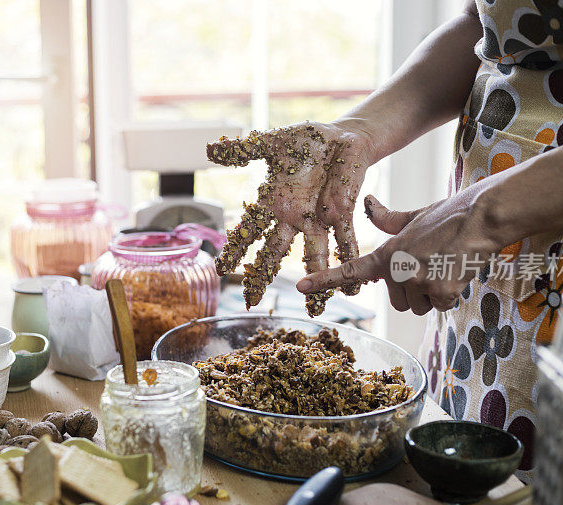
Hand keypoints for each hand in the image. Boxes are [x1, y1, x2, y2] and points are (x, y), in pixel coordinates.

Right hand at [207, 121, 374, 315]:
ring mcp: (319, 219)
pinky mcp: (343, 214)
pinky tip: (352, 286)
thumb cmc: (307, 140)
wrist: (342, 136)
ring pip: (313, 257)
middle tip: (251, 301)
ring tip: (314, 310)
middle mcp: (293, 217)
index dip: (235, 248)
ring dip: (316, 282)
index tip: (222, 269)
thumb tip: (210, 150)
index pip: (249, 229)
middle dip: (262, 276)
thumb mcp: (272, 142)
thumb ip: (244, 149)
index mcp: (273, 201)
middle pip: (274, 253)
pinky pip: (346, 242)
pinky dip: (349, 262)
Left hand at [296, 190, 500, 314]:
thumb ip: (386, 219)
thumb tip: (367, 201)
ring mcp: (418, 282)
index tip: (300, 287)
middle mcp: (397, 270)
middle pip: (396, 302)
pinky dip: (448, 296)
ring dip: (430, 295)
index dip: (323, 281)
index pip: (349, 271)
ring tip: (443, 268)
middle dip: (411, 291)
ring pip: (417, 307)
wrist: (480, 216)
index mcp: (386, 253)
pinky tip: (455, 274)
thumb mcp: (411, 216)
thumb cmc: (448, 215)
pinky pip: (438, 306)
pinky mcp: (440, 292)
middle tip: (429, 267)